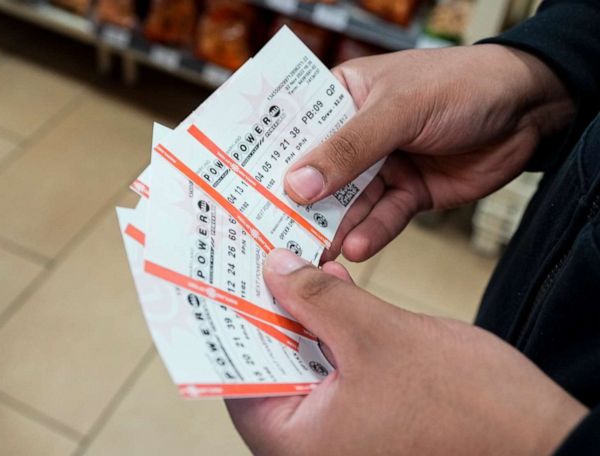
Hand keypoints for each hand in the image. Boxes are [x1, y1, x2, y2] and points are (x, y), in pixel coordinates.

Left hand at [226, 249, 586, 455]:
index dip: (232, 322)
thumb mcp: (379, 337)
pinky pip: (332, 367)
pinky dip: (328, 329)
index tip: (226, 279)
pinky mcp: (366, 414)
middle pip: (268, 366)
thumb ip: (320, 299)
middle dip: (267, 311)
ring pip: (301, 362)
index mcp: (299, 443)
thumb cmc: (467, 408)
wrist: (538, 439)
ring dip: (300, 315)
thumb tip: (275, 269)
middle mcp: (312, 445)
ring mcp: (341, 432)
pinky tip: (330, 289)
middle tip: (256, 263)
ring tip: (290, 266)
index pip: (237, 378)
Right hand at [284, 45, 574, 261]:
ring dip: (333, 229)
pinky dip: (371, 235)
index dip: (268, 161)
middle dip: (298, 207)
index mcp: (341, 98)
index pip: (294, 131)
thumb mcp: (397, 110)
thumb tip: (296, 185)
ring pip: (348, 205)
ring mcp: (381, 167)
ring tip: (313, 253)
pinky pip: (383, 219)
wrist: (527, 110)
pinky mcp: (407, 195)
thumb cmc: (459, 85)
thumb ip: (348, 149)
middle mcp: (355, 136)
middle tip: (273, 237)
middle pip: (317, 176)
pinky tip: (358, 248)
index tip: (241, 193)